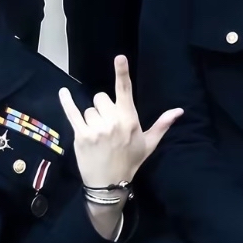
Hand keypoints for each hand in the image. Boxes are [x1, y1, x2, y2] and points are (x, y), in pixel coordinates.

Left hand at [58, 56, 182, 187]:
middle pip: (101, 98)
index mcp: (129, 119)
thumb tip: (179, 110)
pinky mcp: (80, 135)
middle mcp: (112, 121)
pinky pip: (72, 113)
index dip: (122, 73)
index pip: (125, 91)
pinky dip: (66, 102)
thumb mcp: (149, 144)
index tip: (119, 57)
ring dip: (92, 118)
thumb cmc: (130, 162)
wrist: (109, 185)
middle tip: (108, 125)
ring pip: (89, 109)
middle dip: (104, 108)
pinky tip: (63, 92)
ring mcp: (95, 128)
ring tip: (98, 135)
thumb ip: (162, 124)